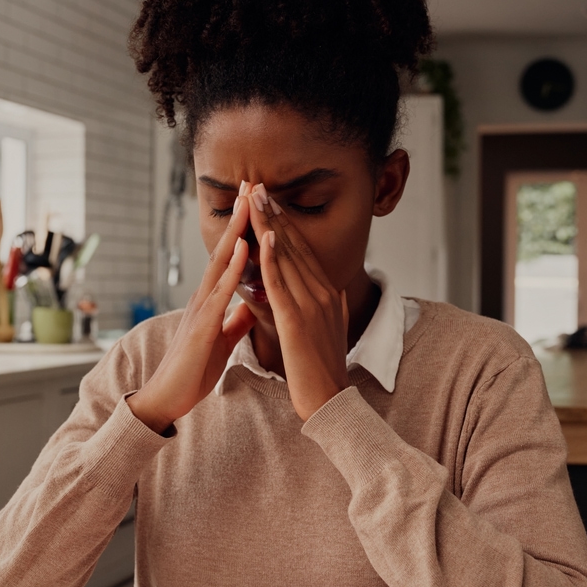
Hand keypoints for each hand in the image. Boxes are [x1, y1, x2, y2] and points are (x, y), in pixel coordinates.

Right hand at [126, 183, 256, 433]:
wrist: (169, 398)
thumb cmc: (193, 370)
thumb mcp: (222, 339)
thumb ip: (235, 319)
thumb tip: (250, 304)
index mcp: (210, 300)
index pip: (230, 257)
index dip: (242, 230)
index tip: (254, 202)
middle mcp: (203, 296)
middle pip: (224, 248)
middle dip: (237, 216)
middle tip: (249, 182)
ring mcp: (201, 308)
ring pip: (221, 261)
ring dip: (235, 230)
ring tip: (248, 201)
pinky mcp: (202, 324)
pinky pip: (220, 290)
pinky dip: (234, 266)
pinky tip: (245, 247)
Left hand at [249, 183, 350, 420]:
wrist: (330, 401)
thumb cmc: (322, 370)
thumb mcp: (326, 329)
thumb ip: (326, 307)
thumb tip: (329, 291)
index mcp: (326, 293)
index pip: (301, 250)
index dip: (284, 222)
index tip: (270, 198)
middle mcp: (322, 292)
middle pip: (294, 245)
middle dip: (275, 213)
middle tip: (258, 184)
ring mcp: (311, 305)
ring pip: (286, 257)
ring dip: (270, 225)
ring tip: (256, 197)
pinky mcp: (297, 321)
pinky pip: (281, 283)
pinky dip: (272, 258)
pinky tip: (263, 237)